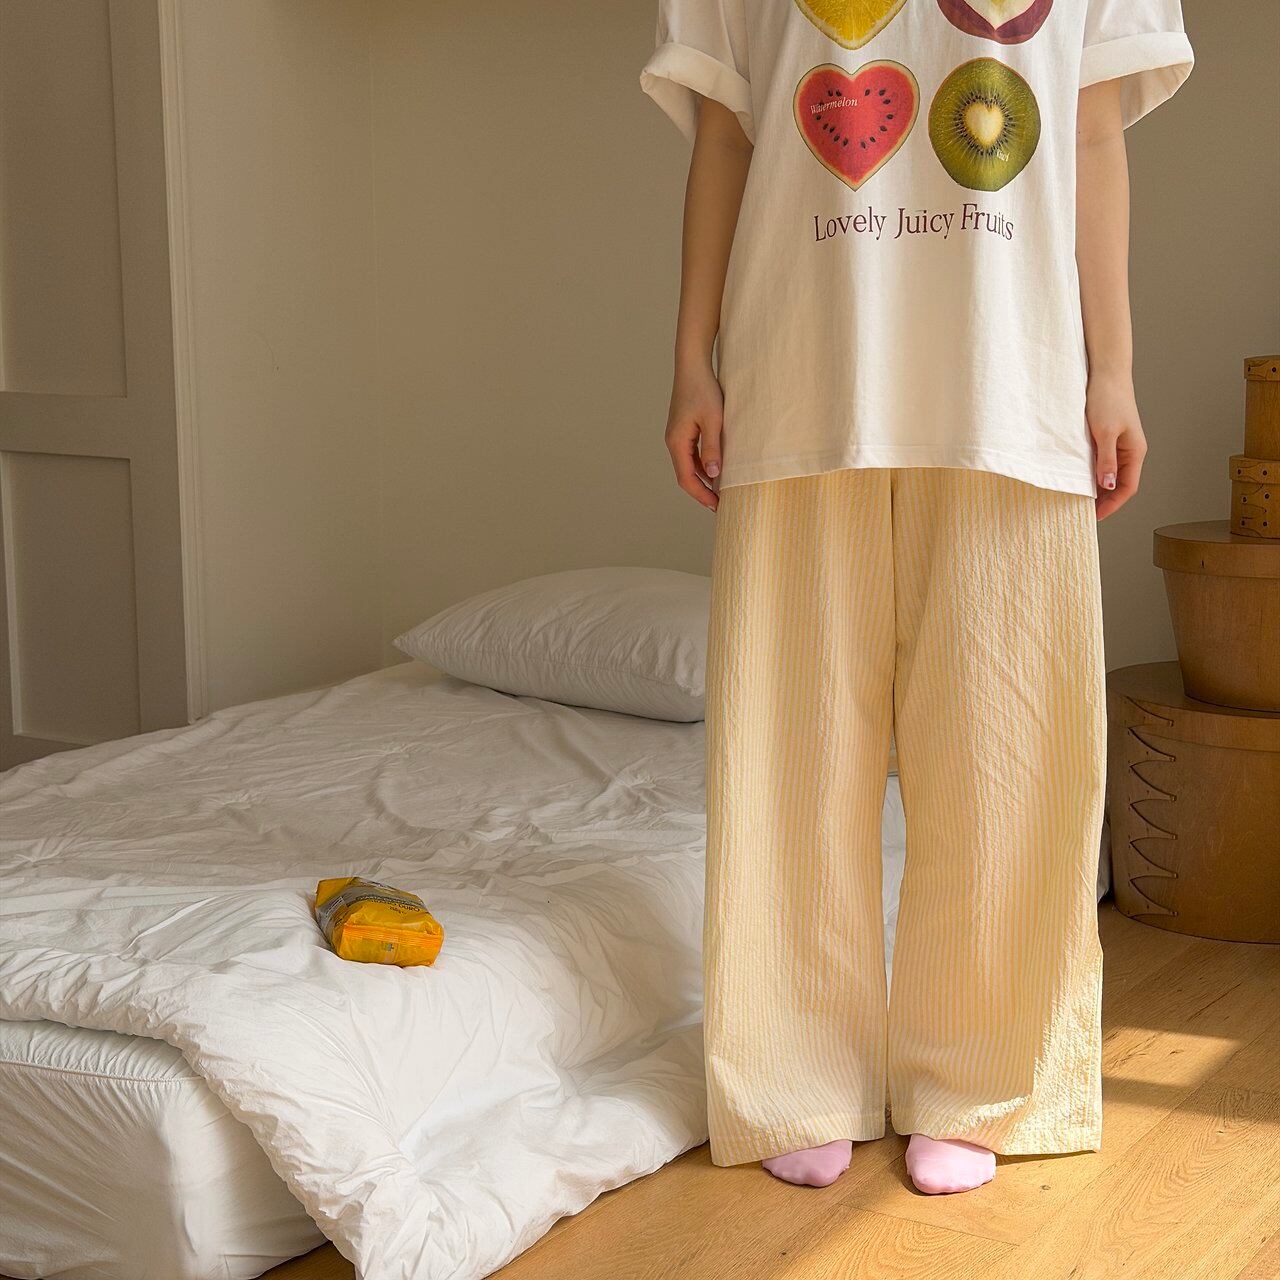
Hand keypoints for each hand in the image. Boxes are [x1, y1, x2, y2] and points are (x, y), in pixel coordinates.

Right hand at [665, 358, 723, 511]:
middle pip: (685, 475)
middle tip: (720, 504)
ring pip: (688, 465)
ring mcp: (677, 435)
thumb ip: (713, 449)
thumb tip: (713, 476)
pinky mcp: (683, 429)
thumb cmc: (703, 390)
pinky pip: (691, 454)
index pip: (686, 478)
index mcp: (677, 442)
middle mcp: (673, 441)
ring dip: (702, 479)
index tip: (717, 506)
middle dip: (701, 491)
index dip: (701, 495)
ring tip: (720, 490)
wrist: (692, 366)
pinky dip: (702, 466)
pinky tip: (716, 469)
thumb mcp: (713, 420)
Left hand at [1087, 372, 1145, 519]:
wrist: (1105, 373)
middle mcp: (1130, 451)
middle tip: (1083, 512)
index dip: (1113, 504)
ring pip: (1110, 474)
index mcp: (1135, 452)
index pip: (1128, 487)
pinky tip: (1080, 479)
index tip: (1095, 516)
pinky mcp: (1108, 438)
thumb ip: (1107, 460)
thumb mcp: (1105, 432)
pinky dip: (1093, 474)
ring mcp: (1120, 445)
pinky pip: (1103, 463)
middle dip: (1105, 500)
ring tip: (1080, 500)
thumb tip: (1109, 485)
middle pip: (1120, 484)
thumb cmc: (1108, 399)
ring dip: (1098, 488)